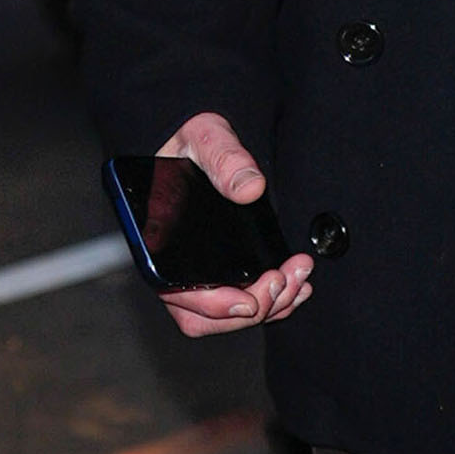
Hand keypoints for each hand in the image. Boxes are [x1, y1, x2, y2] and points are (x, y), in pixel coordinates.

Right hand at [153, 111, 313, 338]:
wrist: (202, 147)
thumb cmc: (192, 145)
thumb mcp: (207, 137)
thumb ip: (224, 158)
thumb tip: (249, 188)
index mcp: (156, 240)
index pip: (176, 293)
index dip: (213, 305)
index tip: (249, 300)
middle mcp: (173, 266)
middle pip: (206, 316)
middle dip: (253, 307)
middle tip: (284, 280)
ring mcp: (198, 274)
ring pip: (228, 315)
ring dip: (270, 306)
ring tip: (298, 279)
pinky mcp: (222, 274)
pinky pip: (244, 304)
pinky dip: (276, 301)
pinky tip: (297, 284)